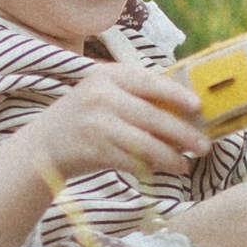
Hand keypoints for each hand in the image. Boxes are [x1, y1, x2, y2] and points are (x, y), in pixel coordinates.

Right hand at [31, 60, 207, 185]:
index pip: (149, 81)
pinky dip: (149, 167)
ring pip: (144, 142)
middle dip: (182, 133)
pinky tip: (162, 170)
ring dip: (169, 156)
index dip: (176, 94)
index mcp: (108, 75)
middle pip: (152, 115)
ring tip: (184, 165)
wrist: (44, 143)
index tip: (198, 106)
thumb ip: (136, 95)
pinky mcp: (93, 150)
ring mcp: (96, 123)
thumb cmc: (84, 117)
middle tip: (203, 145)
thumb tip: (185, 108)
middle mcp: (101, 96)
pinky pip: (131, 160)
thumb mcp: (104, 93)